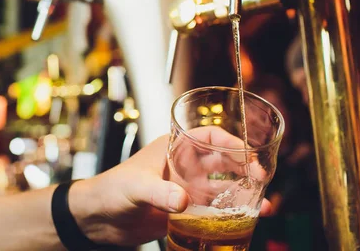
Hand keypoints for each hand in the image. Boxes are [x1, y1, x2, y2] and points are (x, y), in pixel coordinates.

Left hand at [69, 134, 273, 246]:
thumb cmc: (110, 189)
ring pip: (221, 188)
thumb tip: (183, 201)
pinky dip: (229, 215)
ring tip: (263, 204)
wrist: (96, 219)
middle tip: (262, 179)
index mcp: (172, 149)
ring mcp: (184, 190)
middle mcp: (182, 167)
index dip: (231, 142)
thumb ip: (159, 193)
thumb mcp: (135, 187)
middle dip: (243, 168)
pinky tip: (244, 222)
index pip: (208, 137)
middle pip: (221, 161)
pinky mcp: (183, 212)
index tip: (249, 155)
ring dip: (241, 194)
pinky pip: (211, 211)